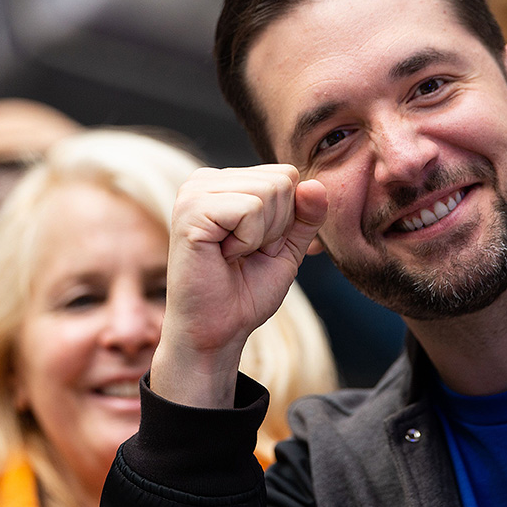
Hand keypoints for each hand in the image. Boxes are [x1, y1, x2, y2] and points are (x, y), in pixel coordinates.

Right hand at [151, 164, 326, 407]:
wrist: (217, 332)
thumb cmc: (246, 291)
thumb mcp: (288, 248)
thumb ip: (306, 215)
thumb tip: (315, 184)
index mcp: (224, 183)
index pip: (287, 174)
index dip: (286, 219)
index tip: (257, 247)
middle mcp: (205, 180)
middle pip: (281, 180)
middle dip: (276, 226)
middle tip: (243, 254)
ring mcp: (194, 192)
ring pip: (269, 191)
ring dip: (262, 235)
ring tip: (232, 255)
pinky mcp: (191, 210)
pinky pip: (250, 209)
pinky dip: (248, 240)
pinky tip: (223, 256)